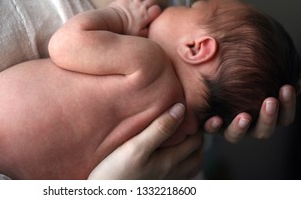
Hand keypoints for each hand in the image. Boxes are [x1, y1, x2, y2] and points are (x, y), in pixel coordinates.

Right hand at [88, 103, 202, 178]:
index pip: (196, 140)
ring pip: (190, 166)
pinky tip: (168, 156)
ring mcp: (166, 183)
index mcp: (170, 162)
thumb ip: (159, 128)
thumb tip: (180, 108)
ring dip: (191, 150)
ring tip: (181, 137)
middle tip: (187, 122)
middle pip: (196, 153)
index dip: (195, 124)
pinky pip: (180, 175)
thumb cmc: (115, 174)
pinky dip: (182, 162)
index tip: (188, 112)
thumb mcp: (136, 146)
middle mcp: (173, 174)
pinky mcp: (157, 187)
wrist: (104, 198)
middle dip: (196, 136)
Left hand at [110, 0, 160, 36]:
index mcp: (145, 16)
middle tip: (150, 7)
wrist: (112, 22)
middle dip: (153, 3)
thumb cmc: (125, 30)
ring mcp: (133, 0)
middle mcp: (141, 6)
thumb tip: (154, 29)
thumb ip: (149, 32)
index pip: (157, 9)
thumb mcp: (139, 35)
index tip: (154, 14)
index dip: (157, 11)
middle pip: (153, 0)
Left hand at [203, 84, 297, 142]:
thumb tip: (297, 78)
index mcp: (264, 116)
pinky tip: (216, 118)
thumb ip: (277, 75)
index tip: (286, 87)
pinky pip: (209, 130)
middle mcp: (247, 126)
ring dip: (241, 128)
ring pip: (235, 136)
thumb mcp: (260, 74)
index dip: (288, 105)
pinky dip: (213, 126)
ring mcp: (227, 127)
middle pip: (263, 132)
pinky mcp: (208, 124)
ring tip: (245, 116)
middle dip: (268, 118)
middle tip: (270, 101)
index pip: (284, 117)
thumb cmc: (243, 76)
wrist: (207, 77)